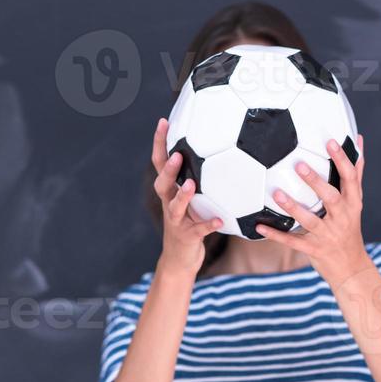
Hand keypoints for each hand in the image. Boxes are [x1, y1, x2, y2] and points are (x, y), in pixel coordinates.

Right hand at [150, 118, 221, 276]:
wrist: (179, 259)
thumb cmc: (188, 224)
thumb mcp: (190, 200)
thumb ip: (198, 179)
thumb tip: (220, 151)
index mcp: (169, 191)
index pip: (161, 163)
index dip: (160, 143)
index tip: (164, 122)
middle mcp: (169, 204)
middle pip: (163, 183)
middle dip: (168, 169)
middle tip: (177, 154)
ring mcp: (176, 221)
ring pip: (175, 207)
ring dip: (183, 195)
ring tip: (192, 184)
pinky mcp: (187, 237)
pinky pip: (198, 230)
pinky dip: (208, 224)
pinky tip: (219, 220)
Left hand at [256, 135, 370, 288]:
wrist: (351, 268)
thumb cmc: (350, 229)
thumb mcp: (356, 202)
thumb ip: (355, 174)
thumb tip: (358, 141)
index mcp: (353, 204)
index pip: (350, 179)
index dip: (342, 160)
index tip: (331, 142)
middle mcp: (342, 218)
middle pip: (331, 198)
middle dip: (316, 182)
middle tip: (300, 165)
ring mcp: (327, 235)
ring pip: (310, 220)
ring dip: (293, 207)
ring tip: (277, 194)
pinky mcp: (314, 249)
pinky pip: (293, 242)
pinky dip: (276, 235)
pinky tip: (260, 227)